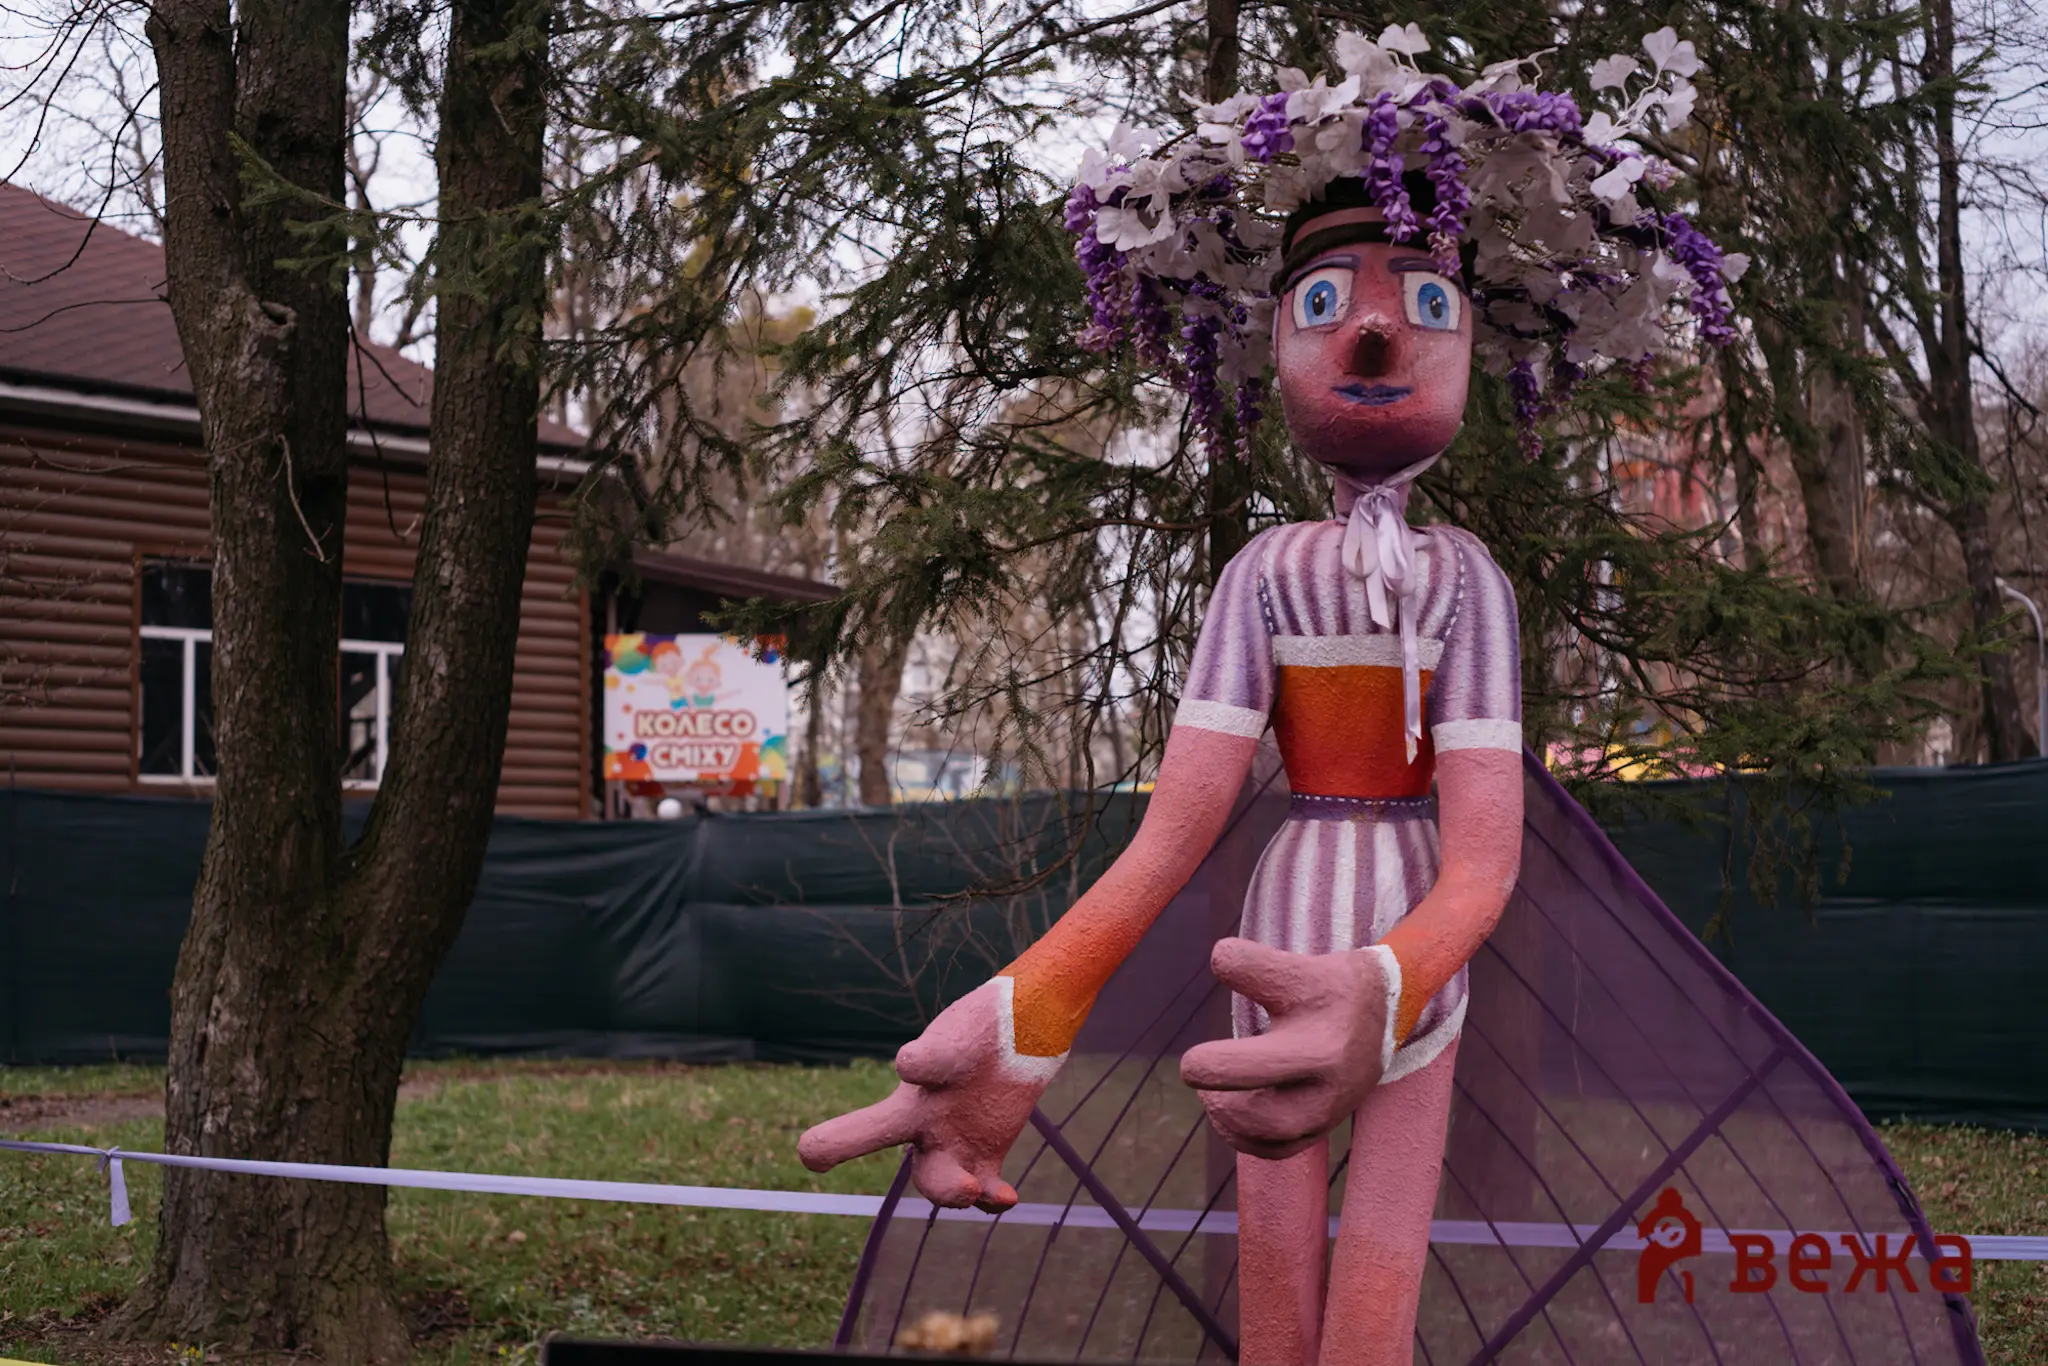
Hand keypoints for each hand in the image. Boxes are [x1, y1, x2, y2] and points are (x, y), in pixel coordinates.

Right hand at [797, 979, 1054, 1212]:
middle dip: (939, 1187)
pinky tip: (1006, 1199)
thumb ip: (931, 1056)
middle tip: (965, 1187)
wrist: (1015, 1030)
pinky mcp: (988, 1150)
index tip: (812, 1155)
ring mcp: (959, 1144)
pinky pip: (986, 1186)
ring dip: (962, 1194)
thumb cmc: (973, 1031)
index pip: (861, 1131)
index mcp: (904, 1107)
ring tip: (982, 1190)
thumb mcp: (951, 1041)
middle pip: (924, 1174)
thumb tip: (907, 1066)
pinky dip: (993, 1198)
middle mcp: (925, 1132)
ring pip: (950, 1184)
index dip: (832, 1145)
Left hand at [1180, 938, 1394, 1159]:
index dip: (1214, 1063)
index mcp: (1321, 1045)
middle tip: (1195, 1070)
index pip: (1260, 1062)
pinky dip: (1243, 1138)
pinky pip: (1276, 1150)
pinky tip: (1225, 1112)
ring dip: (1229, 1119)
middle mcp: (1328, 1087)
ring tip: (1211, 1092)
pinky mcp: (1323, 1127)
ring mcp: (1328, 1113)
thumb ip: (1253, 964)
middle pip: (1265, 1114)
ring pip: (1268, 1138)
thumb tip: (1215, 958)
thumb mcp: (1298, 966)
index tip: (1191, 1053)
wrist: (1385, 1014)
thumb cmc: (1331, 987)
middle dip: (1221, 1098)